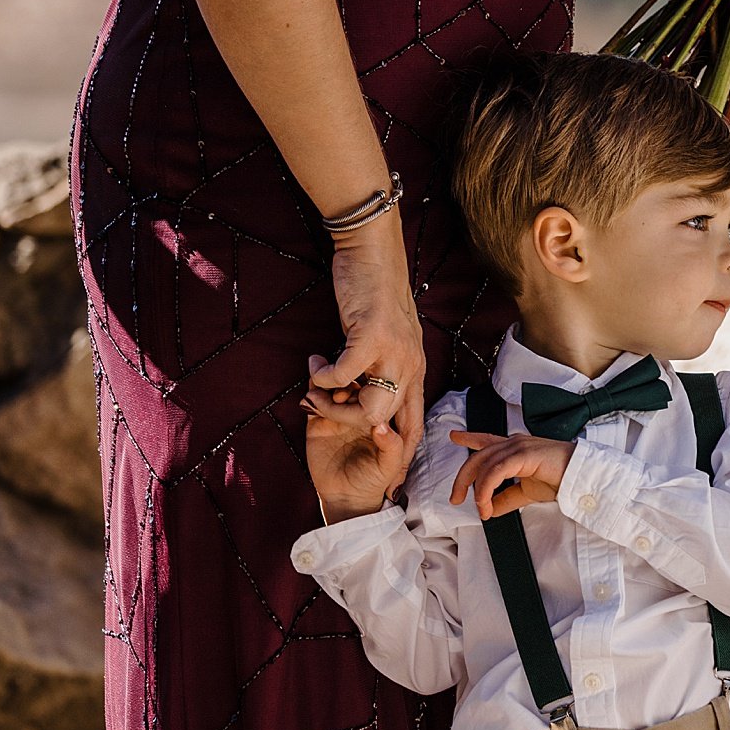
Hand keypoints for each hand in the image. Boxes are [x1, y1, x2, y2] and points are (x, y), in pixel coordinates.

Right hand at [302, 396, 406, 524]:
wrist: (346, 498)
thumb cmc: (373, 480)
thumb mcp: (389, 465)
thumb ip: (391, 446)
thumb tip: (381, 425)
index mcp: (377, 416)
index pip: (374, 391)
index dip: (369, 385)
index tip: (363, 389)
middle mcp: (357, 412)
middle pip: (351, 384)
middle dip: (346, 380)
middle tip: (341, 391)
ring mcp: (336, 415)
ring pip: (331, 389)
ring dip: (327, 384)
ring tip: (325, 390)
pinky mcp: (317, 423)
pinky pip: (312, 403)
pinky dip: (311, 395)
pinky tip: (311, 397)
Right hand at [308, 213, 425, 498]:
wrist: (374, 252)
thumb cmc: (375, 293)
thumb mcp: (386, 337)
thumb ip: (376, 366)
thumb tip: (354, 392)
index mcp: (415, 369)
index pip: (415, 425)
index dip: (398, 455)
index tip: (380, 477)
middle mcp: (411, 365)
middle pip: (390, 426)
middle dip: (353, 431)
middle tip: (322, 412)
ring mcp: (394, 352)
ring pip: (371, 408)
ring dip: (336, 407)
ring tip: (316, 390)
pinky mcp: (372, 336)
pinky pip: (345, 374)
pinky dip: (325, 377)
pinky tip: (315, 365)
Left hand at [448, 430, 576, 520]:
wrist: (580, 477)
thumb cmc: (560, 479)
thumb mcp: (526, 492)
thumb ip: (507, 498)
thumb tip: (489, 508)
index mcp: (516, 449)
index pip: (487, 440)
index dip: (470, 438)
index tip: (455, 436)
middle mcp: (514, 443)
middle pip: (478, 456)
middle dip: (463, 478)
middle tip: (456, 498)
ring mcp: (518, 446)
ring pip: (484, 464)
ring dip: (477, 490)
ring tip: (480, 509)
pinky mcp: (523, 454)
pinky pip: (495, 471)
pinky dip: (486, 489)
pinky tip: (486, 503)